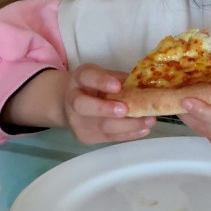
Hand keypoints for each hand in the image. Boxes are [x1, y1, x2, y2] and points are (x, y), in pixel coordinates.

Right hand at [2, 65, 154, 144]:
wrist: (62, 102)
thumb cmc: (90, 84)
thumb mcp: (96, 73)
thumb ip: (116, 75)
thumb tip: (145, 76)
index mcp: (77, 79)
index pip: (88, 76)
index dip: (102, 79)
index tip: (119, 82)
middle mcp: (73, 100)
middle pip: (86, 106)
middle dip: (106, 109)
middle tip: (127, 109)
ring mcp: (78, 122)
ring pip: (99, 127)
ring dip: (126, 125)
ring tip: (147, 121)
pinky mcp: (85, 137)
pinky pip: (107, 137)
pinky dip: (128, 133)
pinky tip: (144, 128)